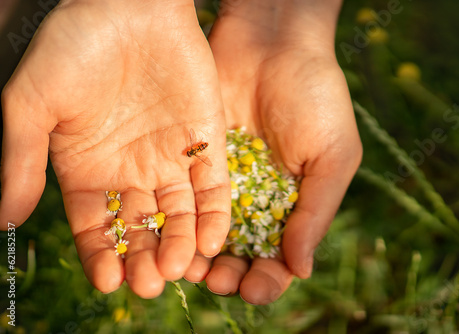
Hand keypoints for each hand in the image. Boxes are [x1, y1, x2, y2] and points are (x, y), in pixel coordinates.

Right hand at [0, 0, 229, 297]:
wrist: (127, 5)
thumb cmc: (74, 46)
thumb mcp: (32, 103)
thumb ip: (19, 159)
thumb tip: (5, 218)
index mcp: (88, 169)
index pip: (96, 227)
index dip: (102, 256)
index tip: (109, 280)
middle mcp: (130, 170)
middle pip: (141, 228)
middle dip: (145, 258)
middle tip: (150, 283)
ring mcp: (170, 158)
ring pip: (178, 215)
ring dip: (181, 244)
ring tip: (178, 267)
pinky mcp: (205, 142)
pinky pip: (213, 188)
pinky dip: (214, 215)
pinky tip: (211, 240)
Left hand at [184, 0, 361, 303]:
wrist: (273, 42)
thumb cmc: (317, 97)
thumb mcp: (333, 155)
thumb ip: (317, 212)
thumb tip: (301, 271)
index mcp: (293, 206)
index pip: (279, 257)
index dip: (268, 278)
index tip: (255, 288)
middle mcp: (256, 201)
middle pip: (239, 254)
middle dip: (228, 274)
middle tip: (216, 281)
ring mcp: (224, 183)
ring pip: (207, 234)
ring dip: (198, 257)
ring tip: (187, 269)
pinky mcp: (196, 162)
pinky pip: (185, 201)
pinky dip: (178, 222)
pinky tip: (169, 237)